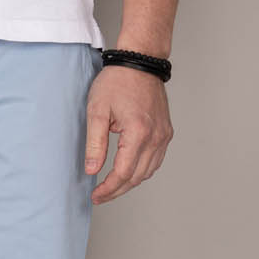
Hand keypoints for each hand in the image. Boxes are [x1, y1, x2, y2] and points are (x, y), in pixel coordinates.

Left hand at [84, 65, 173, 203]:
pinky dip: (142, 170)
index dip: (108, 189)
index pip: (123, 173)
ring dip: (130, 182)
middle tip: (100, 196)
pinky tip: (128, 170)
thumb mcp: (97, 111)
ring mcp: (164, 135)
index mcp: (138, 133)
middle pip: (137, 177)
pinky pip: (156, 160)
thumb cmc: (118, 81)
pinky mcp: (166, 132)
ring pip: (148, 171)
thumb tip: (92, 170)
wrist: (140, 62)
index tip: (95, 196)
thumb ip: (95, 143)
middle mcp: (156, 137)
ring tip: (111, 186)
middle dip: (117, 190)